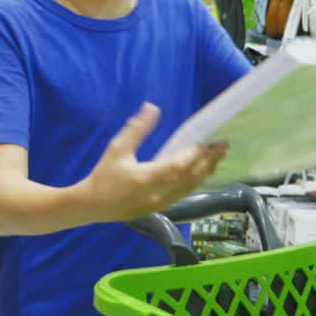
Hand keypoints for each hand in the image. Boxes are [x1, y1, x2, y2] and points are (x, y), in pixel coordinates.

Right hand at [82, 103, 228, 221]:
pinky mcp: (161, 208)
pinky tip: (201, 174)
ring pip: (190, 188)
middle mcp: (158, 193)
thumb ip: (136, 129)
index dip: (198, 154)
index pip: (180, 165)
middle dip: (209, 161)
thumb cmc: (104, 175)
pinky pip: (184, 194)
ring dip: (205, 172)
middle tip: (223, 146)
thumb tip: (152, 108)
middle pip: (191, 177)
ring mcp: (161, 203)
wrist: (92, 206)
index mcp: (147, 177)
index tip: (212, 141)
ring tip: (217, 158)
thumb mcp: (117, 149)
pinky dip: (196, 183)